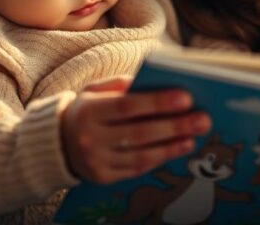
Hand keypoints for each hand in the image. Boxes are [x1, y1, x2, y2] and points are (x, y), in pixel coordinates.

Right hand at [60, 76, 210, 183]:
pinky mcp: (103, 178)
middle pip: (139, 133)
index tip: (186, 97)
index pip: (127, 106)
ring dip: (172, 146)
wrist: (57, 142)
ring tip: (194, 135)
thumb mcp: (94, 90)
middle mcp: (90, 139)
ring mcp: (96, 162)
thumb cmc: (86, 110)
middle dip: (174, 126)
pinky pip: (137, 169)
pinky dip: (160, 158)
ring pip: (141, 155)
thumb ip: (121, 84)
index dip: (157, 103)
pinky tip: (178, 147)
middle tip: (202, 119)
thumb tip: (155, 81)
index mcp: (88, 111)